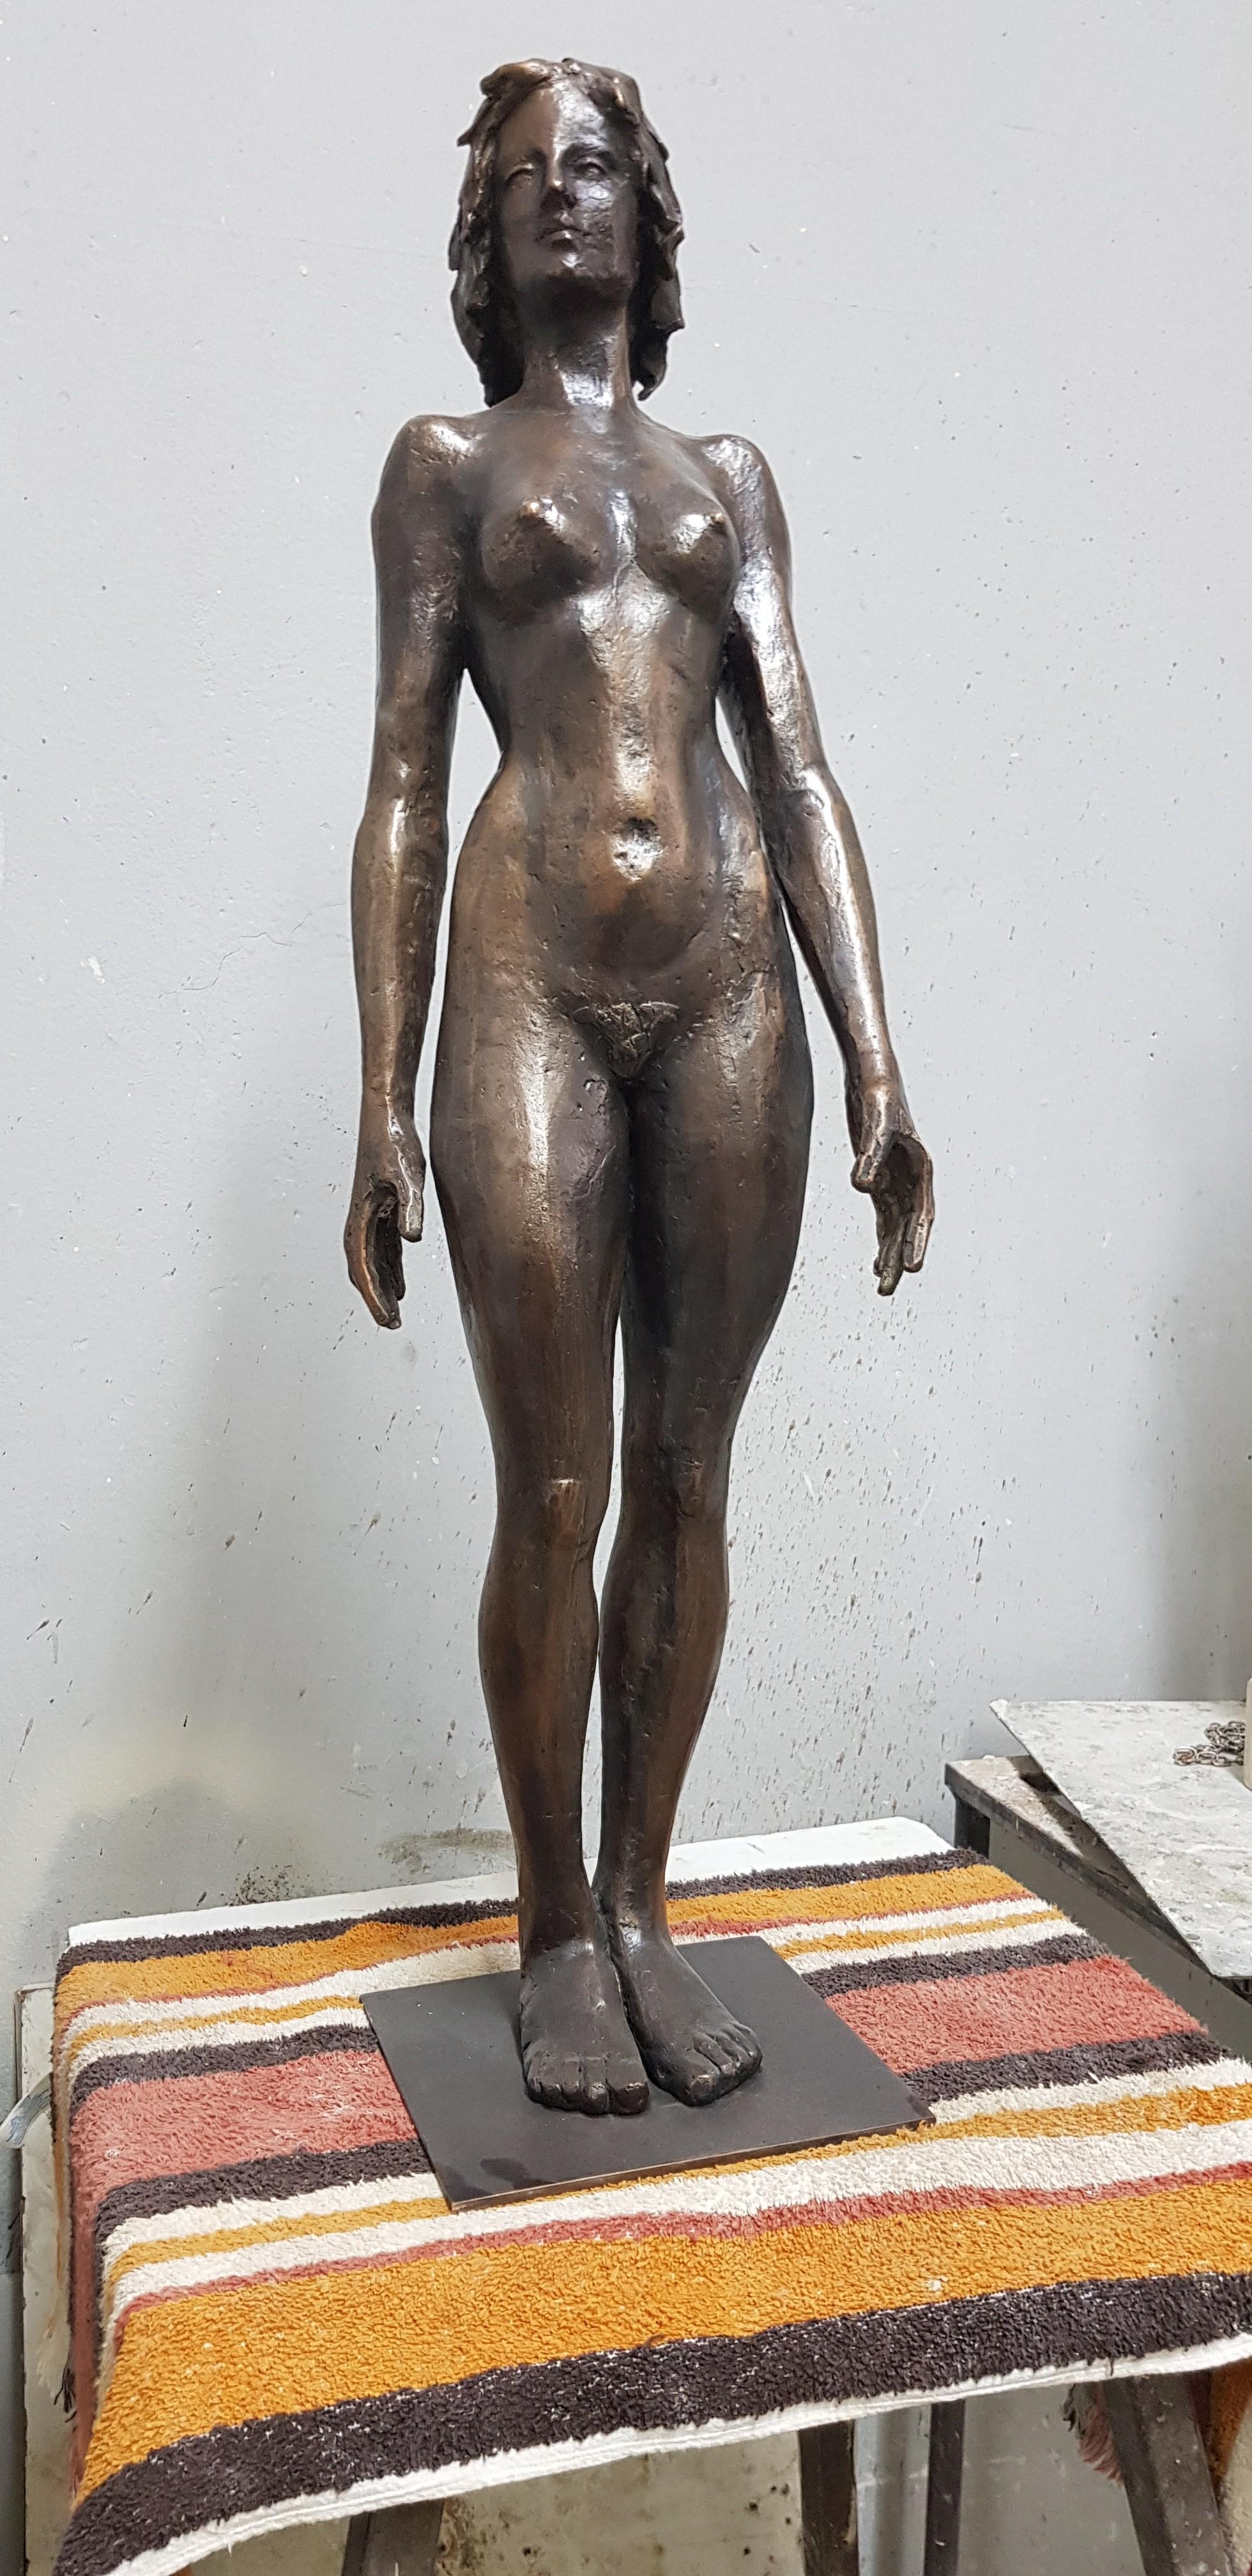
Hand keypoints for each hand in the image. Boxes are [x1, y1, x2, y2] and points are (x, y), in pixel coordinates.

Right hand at [344, 1099, 425, 1328]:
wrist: (386, 1114)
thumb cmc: (393, 1140)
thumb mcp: (408, 1174)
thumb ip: (410, 1206)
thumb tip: (409, 1238)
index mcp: (360, 1214)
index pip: (364, 1267)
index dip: (375, 1296)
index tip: (386, 1318)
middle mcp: (360, 1218)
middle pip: (364, 1269)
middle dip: (376, 1298)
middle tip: (390, 1323)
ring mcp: (368, 1214)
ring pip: (372, 1262)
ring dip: (381, 1287)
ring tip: (394, 1312)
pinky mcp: (380, 1208)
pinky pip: (381, 1248)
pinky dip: (389, 1269)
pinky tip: (400, 1284)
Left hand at [850, 1077, 933, 1296]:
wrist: (871, 1075)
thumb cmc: (880, 1096)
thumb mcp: (876, 1123)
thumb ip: (870, 1156)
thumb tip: (862, 1188)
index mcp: (920, 1169)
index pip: (922, 1213)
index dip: (917, 1241)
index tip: (912, 1267)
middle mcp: (911, 1179)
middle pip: (909, 1227)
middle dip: (901, 1258)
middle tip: (889, 1288)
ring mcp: (895, 1179)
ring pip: (895, 1227)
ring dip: (890, 1255)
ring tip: (883, 1286)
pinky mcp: (878, 1176)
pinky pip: (884, 1217)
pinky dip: (882, 1239)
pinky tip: (877, 1261)